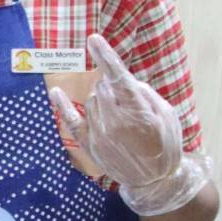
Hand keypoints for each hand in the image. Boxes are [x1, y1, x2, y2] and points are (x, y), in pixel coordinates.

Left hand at [50, 34, 210, 215]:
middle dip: (112, 87)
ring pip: (91, 100)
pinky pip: (71, 120)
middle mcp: (116, 121)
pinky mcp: (90, 144)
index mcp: (138, 111)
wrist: (156, 181)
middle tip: (127, 102)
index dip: (105, 56)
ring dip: (102, 100)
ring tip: (119, 117)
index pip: (118, 77)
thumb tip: (123, 81)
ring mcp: (100, 133)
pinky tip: (55, 92)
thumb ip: (144, 94)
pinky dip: (62, 105)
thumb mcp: (167, 114)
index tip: (93, 39)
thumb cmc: (165, 144)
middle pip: (103, 87)